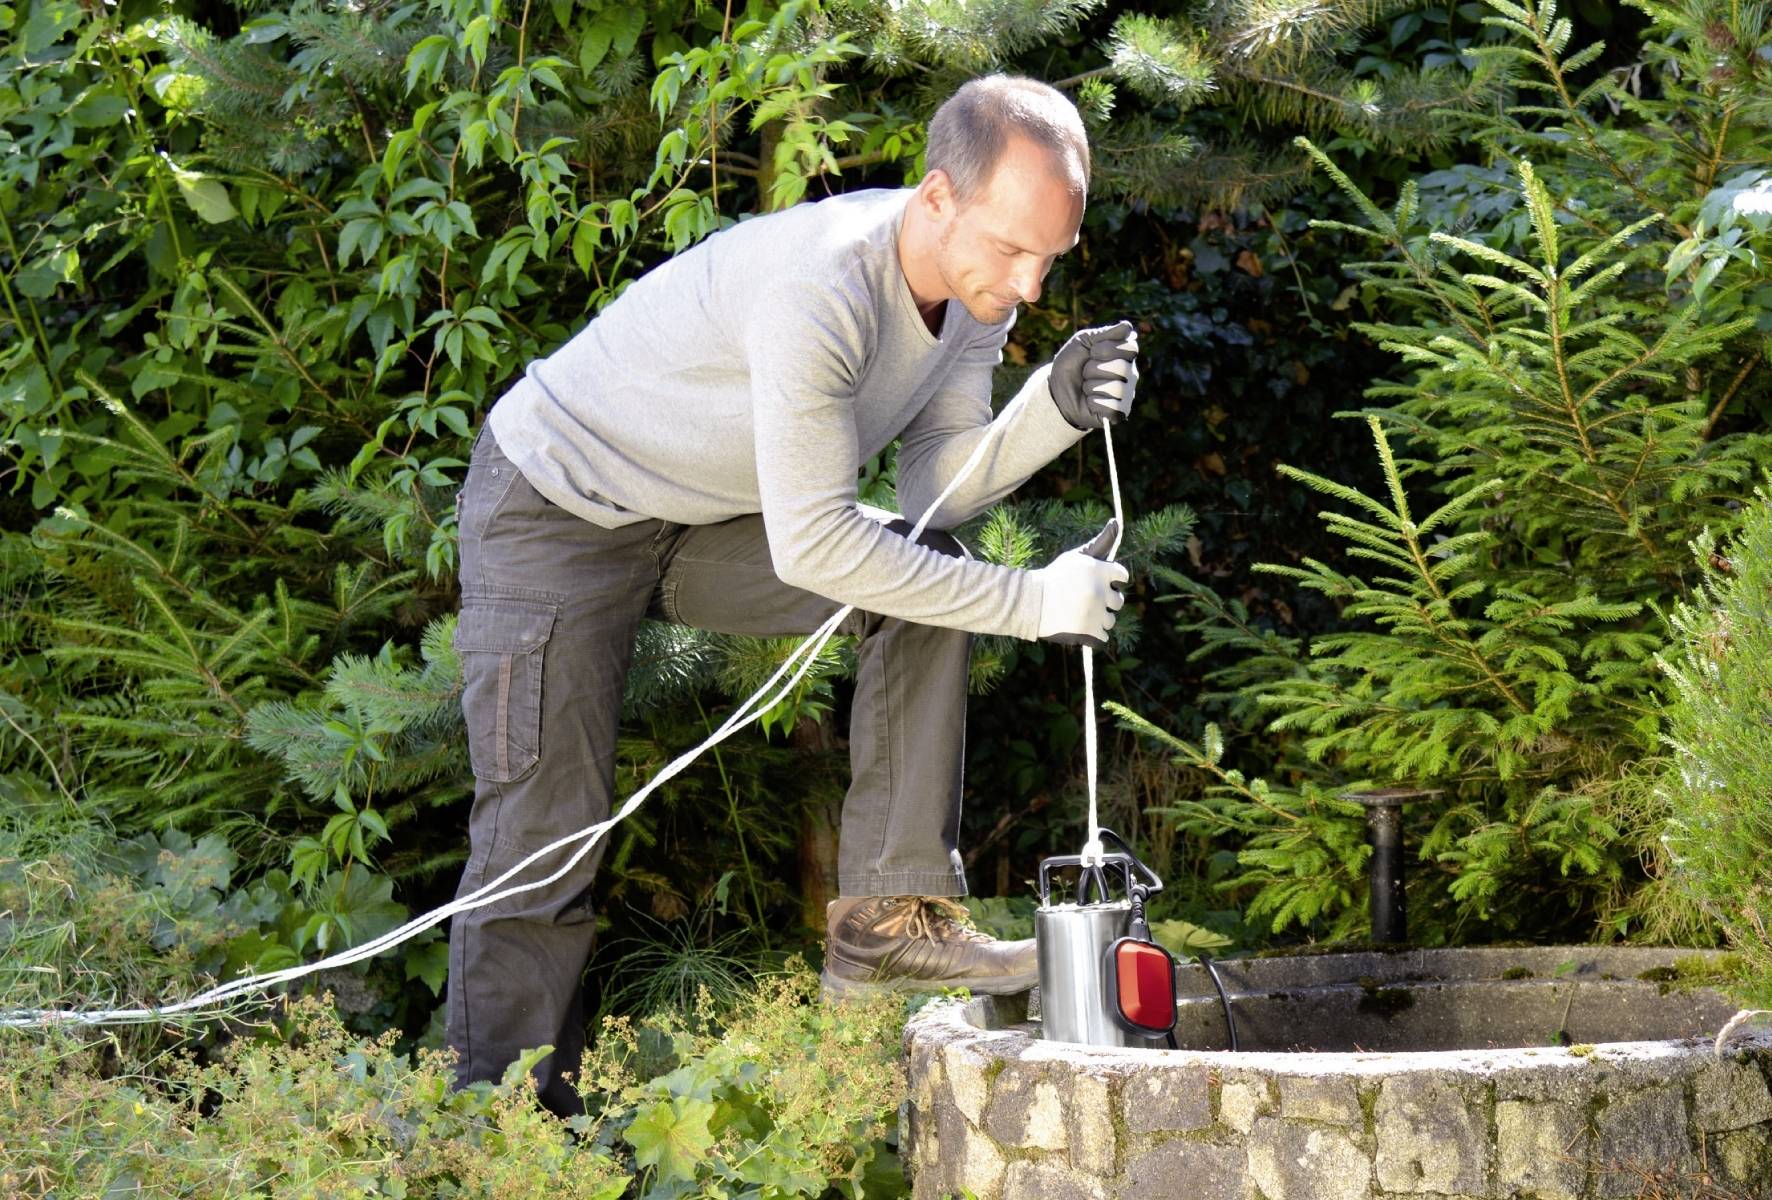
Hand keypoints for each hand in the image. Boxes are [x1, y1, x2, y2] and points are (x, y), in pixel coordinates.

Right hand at [1032, 520, 1128, 648]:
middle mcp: (1101, 592)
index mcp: (1100, 571)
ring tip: (1078, 613)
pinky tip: (1079, 625)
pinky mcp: (1089, 631)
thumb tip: (1116, 522)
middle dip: (1104, 601)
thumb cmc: (1055, 577)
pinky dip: (1093, 634)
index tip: (1096, 583)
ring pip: (1110, 620)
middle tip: (1083, 599)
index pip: (1122, 576)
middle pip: (1118, 601)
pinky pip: (1103, 637)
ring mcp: (1095, 613)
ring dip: (1098, 618)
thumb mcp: (1076, 557)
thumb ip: (1099, 543)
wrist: (1030, 601)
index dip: (1111, 580)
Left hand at [1049, 320, 1139, 430]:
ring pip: (1117, 388)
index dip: (1108, 349)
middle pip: (1123, 368)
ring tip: (1086, 387)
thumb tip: (1128, 326)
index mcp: (1124, 355)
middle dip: (1095, 369)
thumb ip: (1104, 334)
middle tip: (1085, 372)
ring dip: (1092, 386)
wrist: (1056, 392)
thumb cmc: (1071, 365)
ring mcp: (1126, 394)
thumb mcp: (1082, 342)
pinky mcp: (1119, 413)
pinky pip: (1113, 407)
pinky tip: (1089, 401)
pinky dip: (1095, 403)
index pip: (1131, 348)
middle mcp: (1130, 374)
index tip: (1092, 352)